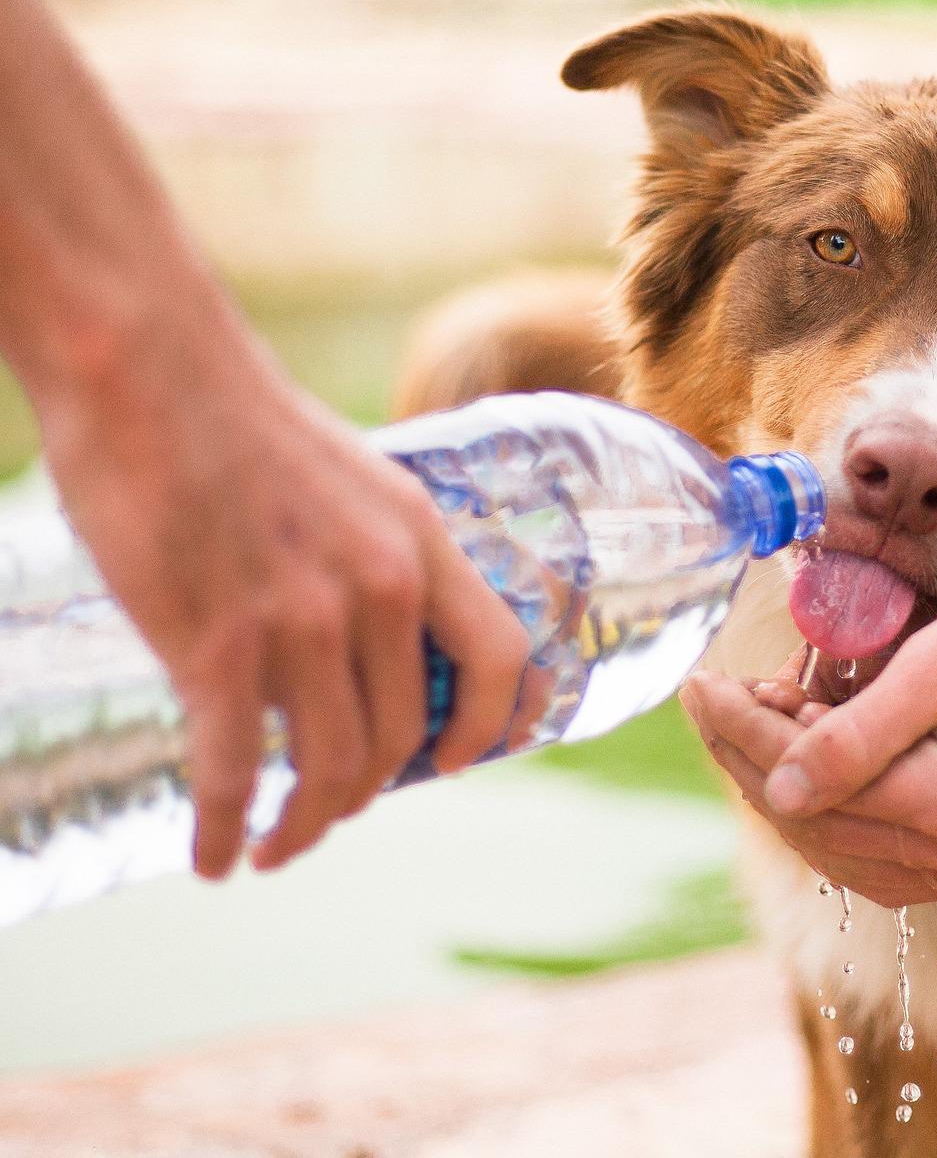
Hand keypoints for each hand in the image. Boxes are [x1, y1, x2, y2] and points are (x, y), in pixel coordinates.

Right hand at [35, 312, 534, 878]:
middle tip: (328, 811)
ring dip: (304, 826)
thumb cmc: (240, 422)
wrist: (148, 369)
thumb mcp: (355, 482)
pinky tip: (212, 856)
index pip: (500, 656)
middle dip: (367, 792)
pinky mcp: (215, 645)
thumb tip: (370, 638)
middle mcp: (378, 587)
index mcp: (420, 541)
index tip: (455, 763)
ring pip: (329, 767)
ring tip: (274, 845)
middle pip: (402, 735)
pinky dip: (225, 829)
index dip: (491, 725)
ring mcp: (302, 620)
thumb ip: (376, 557)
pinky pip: (235, 772)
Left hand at [683, 568, 936, 906]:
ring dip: (794, 798)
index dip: (740, 733)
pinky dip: (844, 824)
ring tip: (764, 728)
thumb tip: (778, 788)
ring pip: (849, 858)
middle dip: (754, 763)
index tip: (699, 685)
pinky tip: (822, 775)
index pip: (805, 785)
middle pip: (819, 829)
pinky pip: (894, 864)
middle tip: (721, 700)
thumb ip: (859, 733)